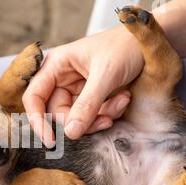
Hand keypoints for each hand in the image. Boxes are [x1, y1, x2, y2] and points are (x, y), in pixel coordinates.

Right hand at [23, 26, 143, 146]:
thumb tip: (70, 134)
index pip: (34, 97)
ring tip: (122, 101)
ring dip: (100, 117)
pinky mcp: (92, 98)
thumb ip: (87, 105)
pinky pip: (92, 116)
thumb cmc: (126, 46)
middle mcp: (62, 78)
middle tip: (105, 120)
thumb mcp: (106, 75)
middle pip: (57, 113)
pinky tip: (124, 99)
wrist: (151, 43)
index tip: (51, 141)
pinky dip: (108, 113)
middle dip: (81, 121)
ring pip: (76, 119)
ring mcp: (77, 89)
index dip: (37, 120)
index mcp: (56, 65)